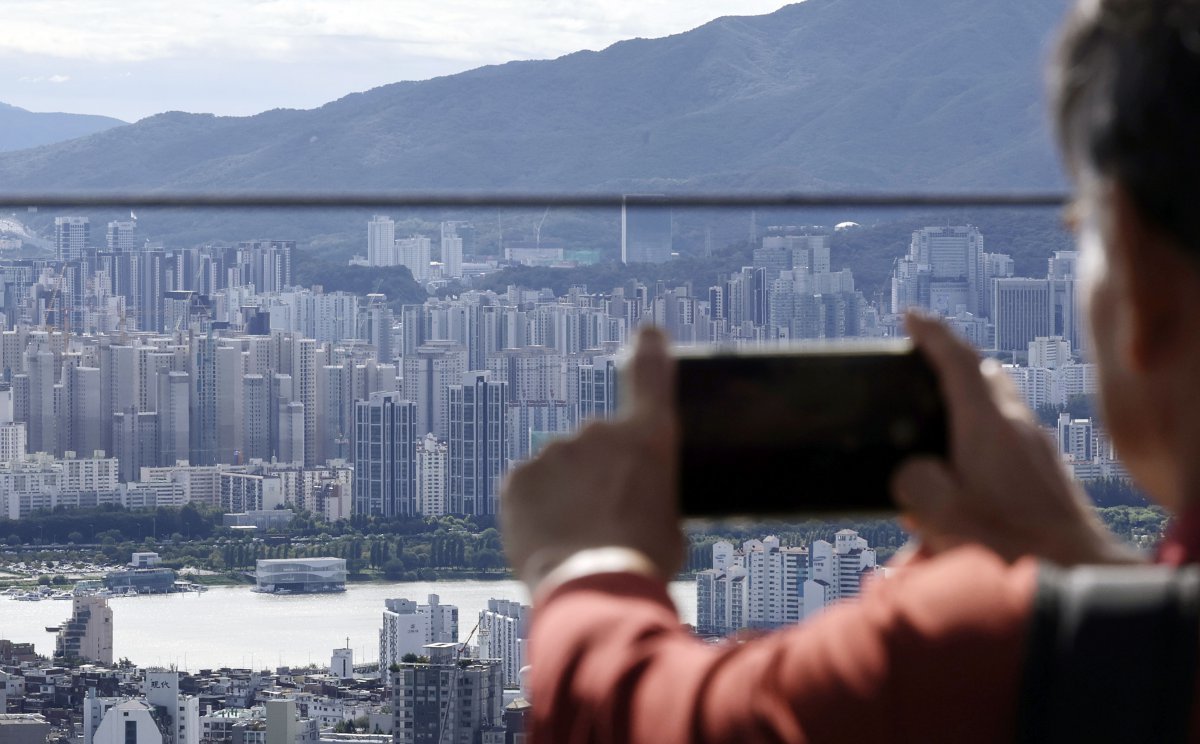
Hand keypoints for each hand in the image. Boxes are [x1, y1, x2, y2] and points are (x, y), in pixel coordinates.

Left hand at [501, 326, 684, 591]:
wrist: (592, 587)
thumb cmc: (644, 560)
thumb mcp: (669, 522)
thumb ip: (648, 491)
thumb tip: (634, 500)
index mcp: (647, 436)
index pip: (649, 371)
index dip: (649, 347)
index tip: (647, 332)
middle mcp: (598, 430)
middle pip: (598, 445)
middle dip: (599, 475)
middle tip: (605, 522)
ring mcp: (553, 451)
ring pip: (561, 470)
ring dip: (567, 495)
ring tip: (578, 542)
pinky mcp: (518, 477)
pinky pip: (529, 488)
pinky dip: (537, 509)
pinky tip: (550, 540)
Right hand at [893, 312, 1138, 565]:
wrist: (1080, 571)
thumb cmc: (1011, 546)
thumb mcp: (940, 515)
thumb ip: (913, 483)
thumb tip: (912, 474)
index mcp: (988, 425)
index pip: (958, 361)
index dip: (931, 334)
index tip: (911, 317)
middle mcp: (1018, 426)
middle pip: (985, 374)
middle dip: (954, 362)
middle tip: (924, 365)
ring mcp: (1038, 448)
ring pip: (1000, 404)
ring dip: (971, 401)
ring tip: (941, 422)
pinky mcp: (1049, 473)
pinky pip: (1011, 436)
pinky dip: (985, 434)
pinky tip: (970, 472)